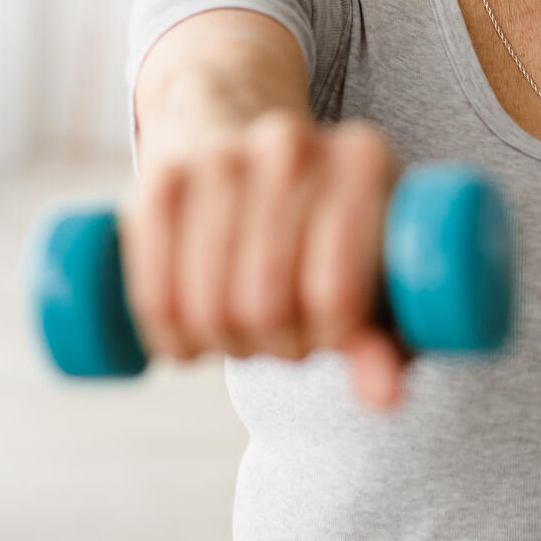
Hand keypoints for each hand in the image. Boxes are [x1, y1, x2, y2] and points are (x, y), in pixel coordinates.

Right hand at [118, 110, 408, 410]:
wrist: (239, 140)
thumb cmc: (322, 227)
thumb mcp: (370, 271)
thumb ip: (384, 341)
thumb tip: (386, 400)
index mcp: (361, 159)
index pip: (335, 296)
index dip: (327, 340)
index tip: (327, 335)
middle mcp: (291, 146)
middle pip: (268, 305)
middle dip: (275, 344)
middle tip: (281, 335)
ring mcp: (220, 158)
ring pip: (210, 307)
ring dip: (224, 344)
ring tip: (243, 331)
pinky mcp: (157, 180)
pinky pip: (154, 294)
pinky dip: (171, 338)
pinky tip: (190, 341)